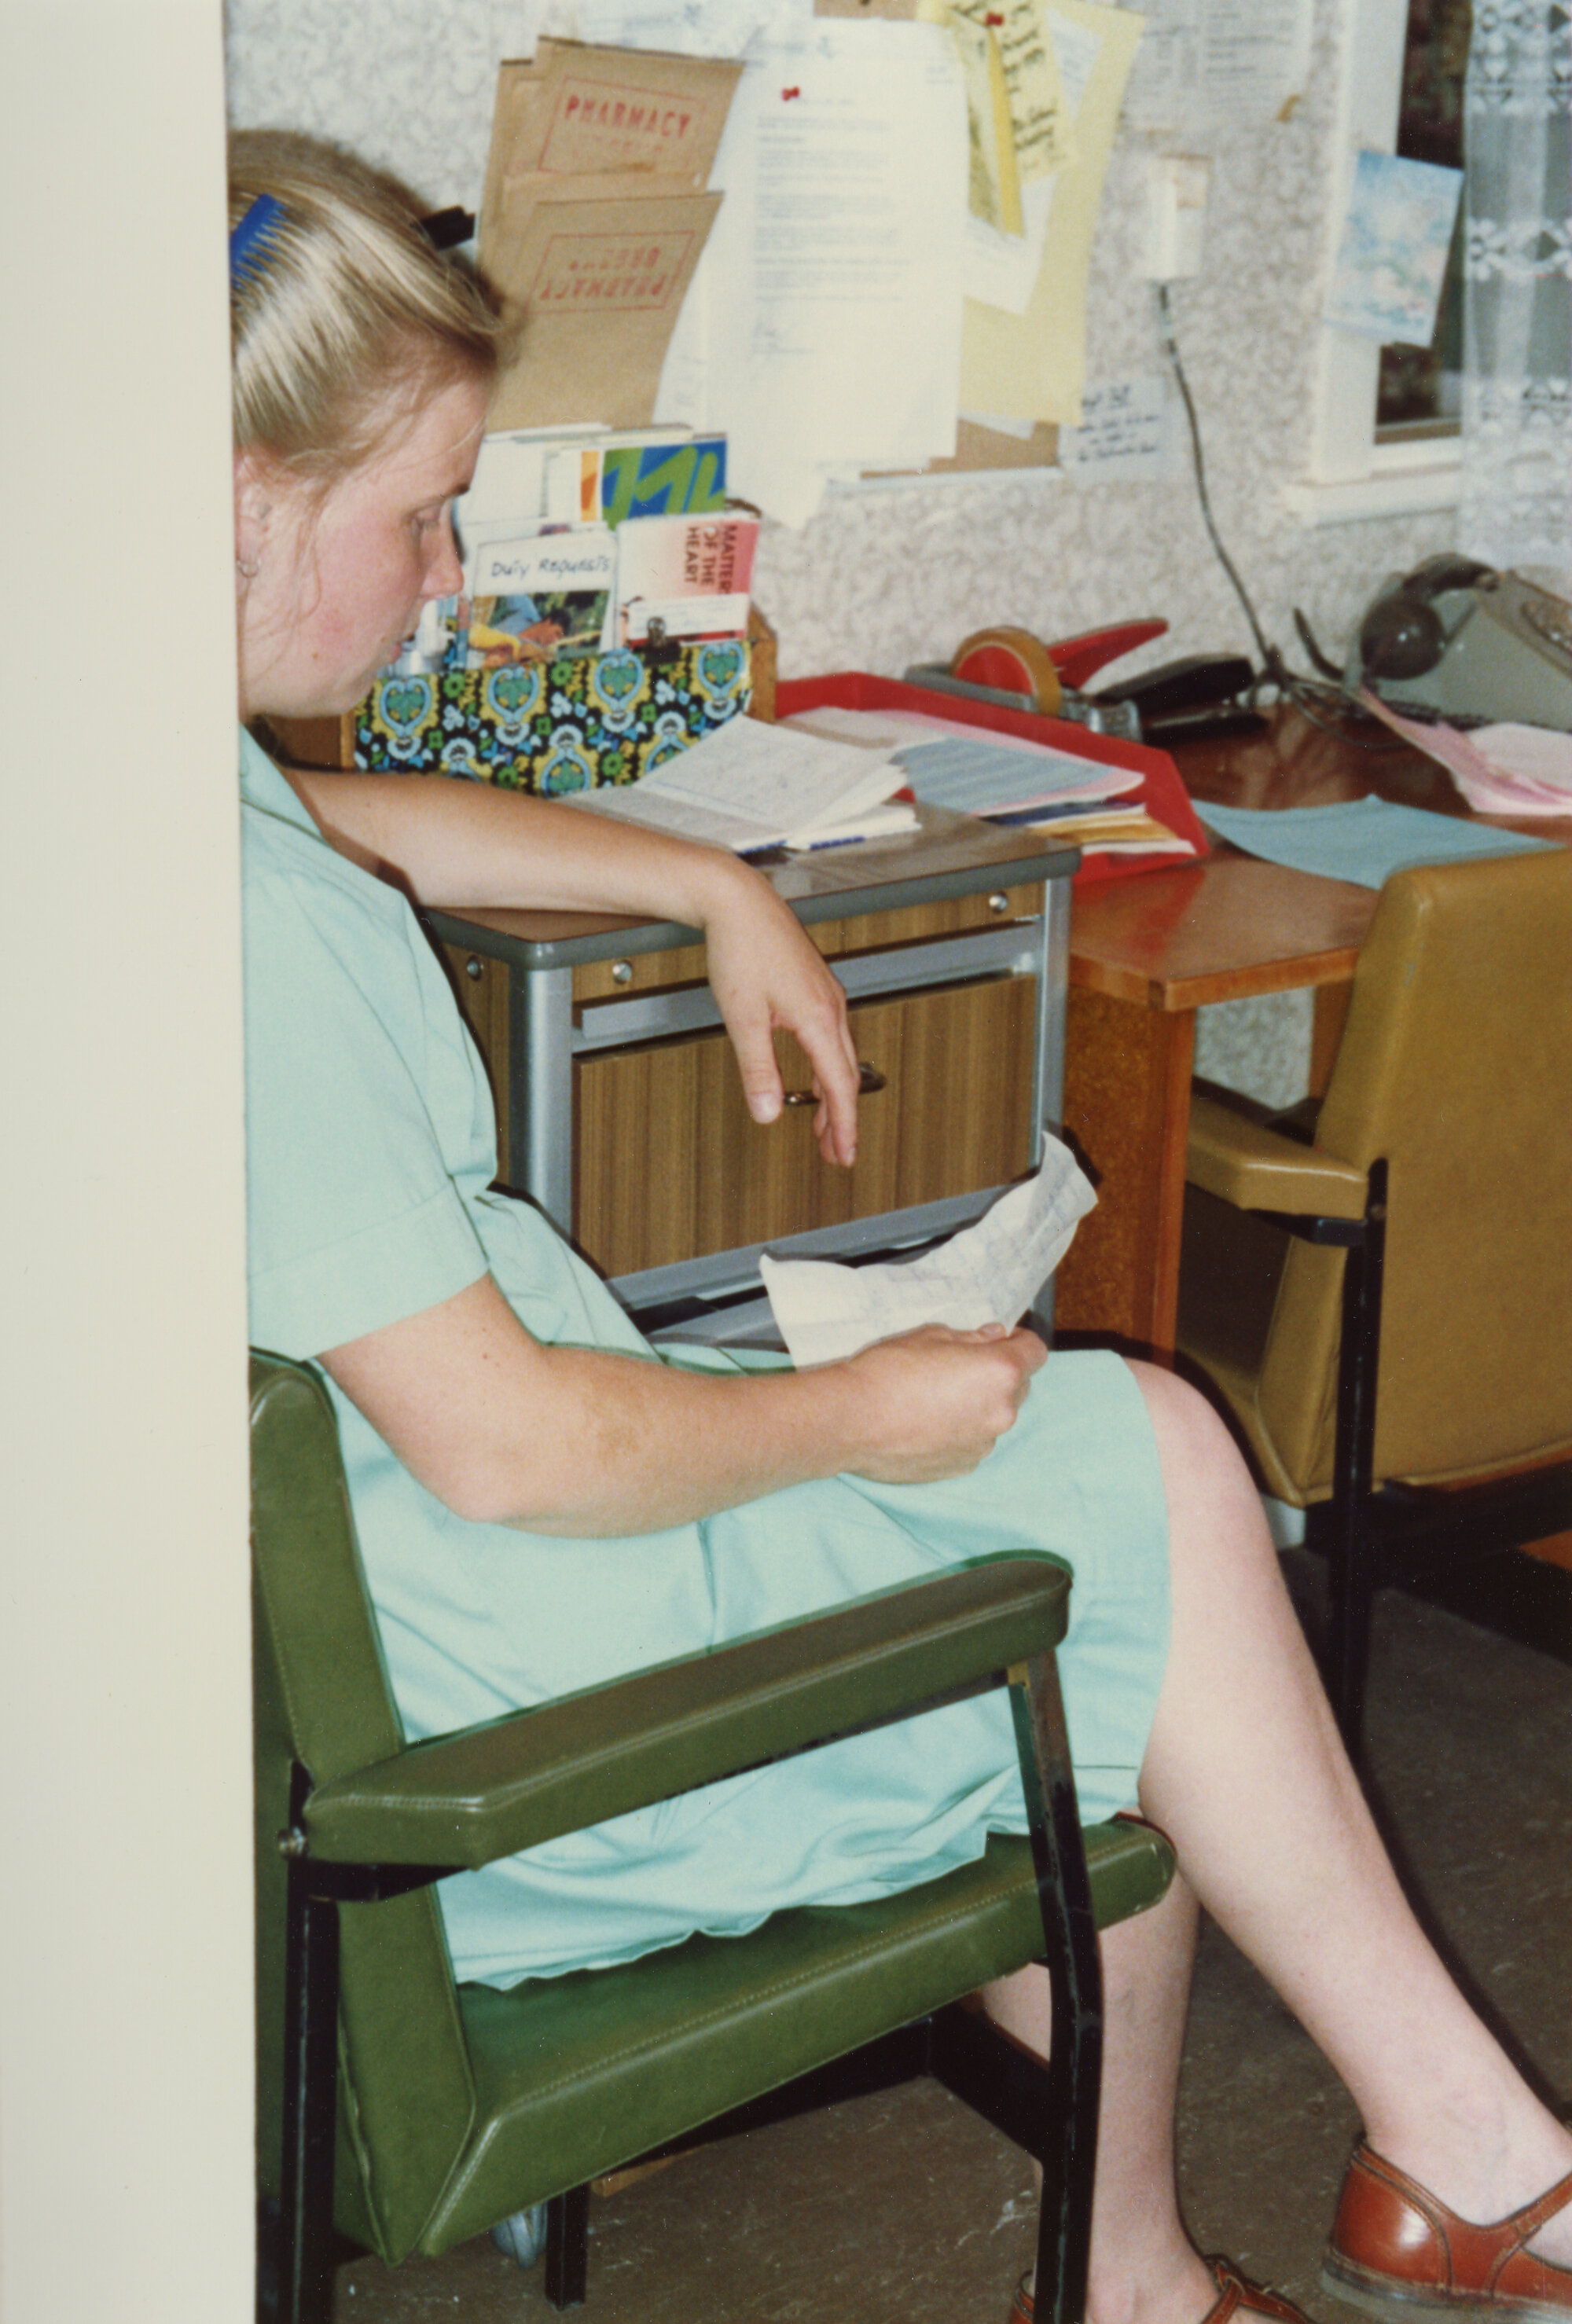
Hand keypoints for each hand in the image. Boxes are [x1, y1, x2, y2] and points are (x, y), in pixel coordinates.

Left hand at [701, 864, 860, 1165]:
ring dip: (834, 1095)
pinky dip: (828, 1067)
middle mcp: (830, 1006)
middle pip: (845, 1075)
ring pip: (840, 1057)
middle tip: (835, 1153)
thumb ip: (758, 1069)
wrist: (737, 900)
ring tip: (824, 1126)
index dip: (844, 1126)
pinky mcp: (814, 987)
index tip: (845, 1155)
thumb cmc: (741, 947)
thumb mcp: (743, 1017)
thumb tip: (767, 1111)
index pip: (839, 1085)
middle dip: (842, 1119)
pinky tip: (814, 1075)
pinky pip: (831, 1038)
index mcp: (819, 1017)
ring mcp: (825, 995)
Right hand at [839, 1322, 1046, 1483]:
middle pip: (1017, 1387)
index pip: (1035, 1352)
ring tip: (936, 1399)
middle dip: (997, 1375)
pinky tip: (927, 1423)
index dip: (1020, 1342)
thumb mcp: (930, 1336)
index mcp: (1000, 1372)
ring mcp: (983, 1444)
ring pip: (993, 1417)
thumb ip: (971, 1338)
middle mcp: (1002, 1412)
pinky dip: (960, 1431)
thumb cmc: (888, 1371)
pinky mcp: (963, 1466)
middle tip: (961, 1367)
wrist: (851, 1420)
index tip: (1003, 1340)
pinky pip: (973, 1441)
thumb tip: (993, 1338)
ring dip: (978, 1406)